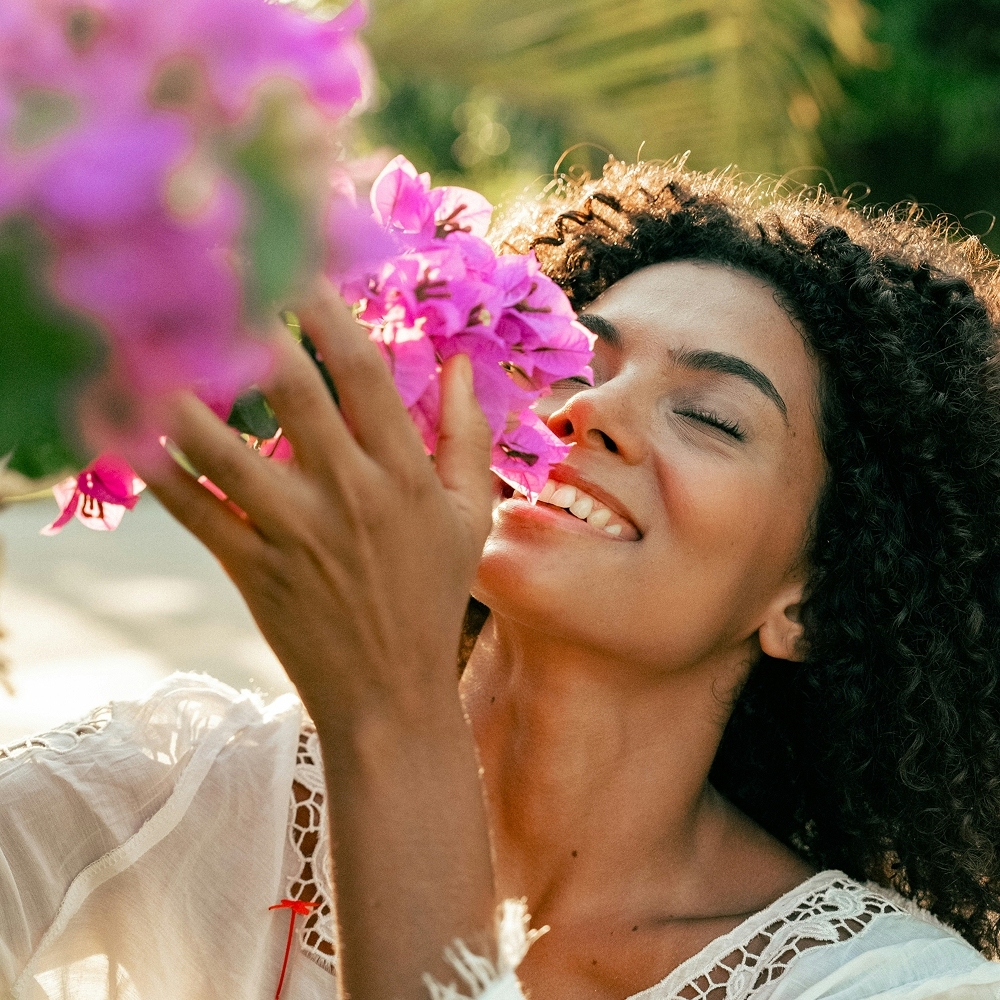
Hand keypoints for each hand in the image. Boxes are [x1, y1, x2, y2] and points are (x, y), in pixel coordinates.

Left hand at [120, 280, 498, 999]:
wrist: (390, 695)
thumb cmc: (433, 596)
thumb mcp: (470, 516)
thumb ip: (467, 436)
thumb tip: (463, 363)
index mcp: (402, 477)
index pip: (363, 374)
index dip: (328, 311)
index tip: (299, 259)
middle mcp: (346, 496)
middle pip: (289, 393)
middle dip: (249, 324)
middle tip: (211, 269)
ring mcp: (294, 533)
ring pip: (223, 450)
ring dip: (180, 389)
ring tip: (146, 333)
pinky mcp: (252, 568)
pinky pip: (196, 510)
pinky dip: (158, 467)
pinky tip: (127, 422)